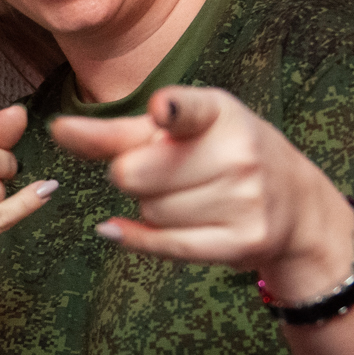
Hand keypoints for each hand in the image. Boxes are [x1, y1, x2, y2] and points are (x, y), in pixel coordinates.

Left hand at [51, 86, 353, 300]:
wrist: (295, 204)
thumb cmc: (221, 153)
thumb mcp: (181, 129)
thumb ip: (118, 131)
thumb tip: (58, 130)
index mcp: (219, 113)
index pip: (190, 110)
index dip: (172, 111)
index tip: (162, 110)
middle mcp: (238, 152)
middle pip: (136, 174)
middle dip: (131, 176)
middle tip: (158, 171)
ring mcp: (245, 199)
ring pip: (149, 211)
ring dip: (148, 207)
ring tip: (181, 195)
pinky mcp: (242, 241)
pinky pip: (166, 244)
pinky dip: (136, 237)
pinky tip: (118, 229)